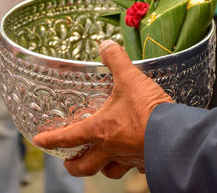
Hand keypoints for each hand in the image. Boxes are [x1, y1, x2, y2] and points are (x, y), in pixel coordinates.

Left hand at [33, 40, 172, 178]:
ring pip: (110, 172)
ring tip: (101, 161)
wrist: (177, 134)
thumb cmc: (148, 110)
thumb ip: (115, 59)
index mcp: (100, 130)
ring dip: (102, 168)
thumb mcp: (130, 78)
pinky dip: (131, 165)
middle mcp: (111, 149)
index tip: (38, 142)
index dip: (51, 139)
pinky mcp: (146, 162)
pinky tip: (134, 157)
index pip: (68, 137)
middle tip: (68, 163)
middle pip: (85, 167)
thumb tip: (105, 44)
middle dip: (74, 167)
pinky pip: (135, 169)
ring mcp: (128, 158)